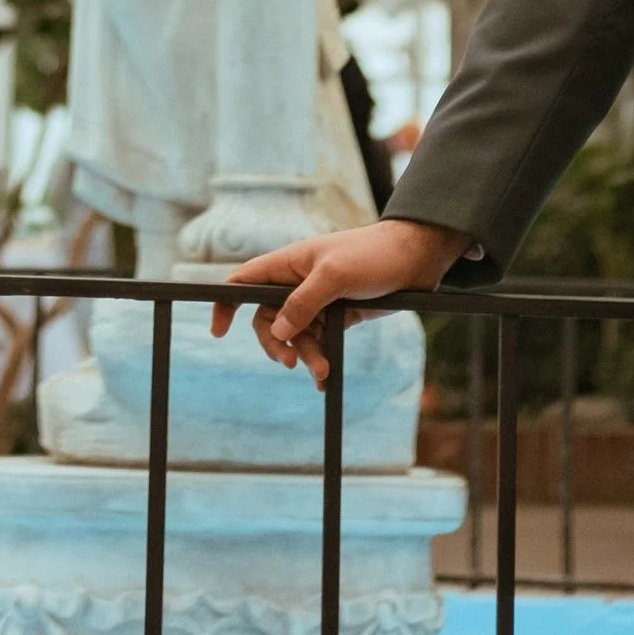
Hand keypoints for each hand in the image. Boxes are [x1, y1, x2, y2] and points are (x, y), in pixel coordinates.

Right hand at [210, 218, 471, 385]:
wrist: (414, 259)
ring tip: (323, 369)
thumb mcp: (335, 276)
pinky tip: (325, 378)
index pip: (244, 281)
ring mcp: (317, 300)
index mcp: (289, 264)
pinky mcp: (337, 315)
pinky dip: (318, 359)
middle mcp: (298, 282)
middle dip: (276, 343)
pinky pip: (318, 342)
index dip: (226, 303)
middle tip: (291, 362)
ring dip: (305, 355)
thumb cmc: (372, 256)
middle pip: (268, 319)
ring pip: (295, 335)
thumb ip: (304, 302)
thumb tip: (279, 330)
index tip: (219, 331)